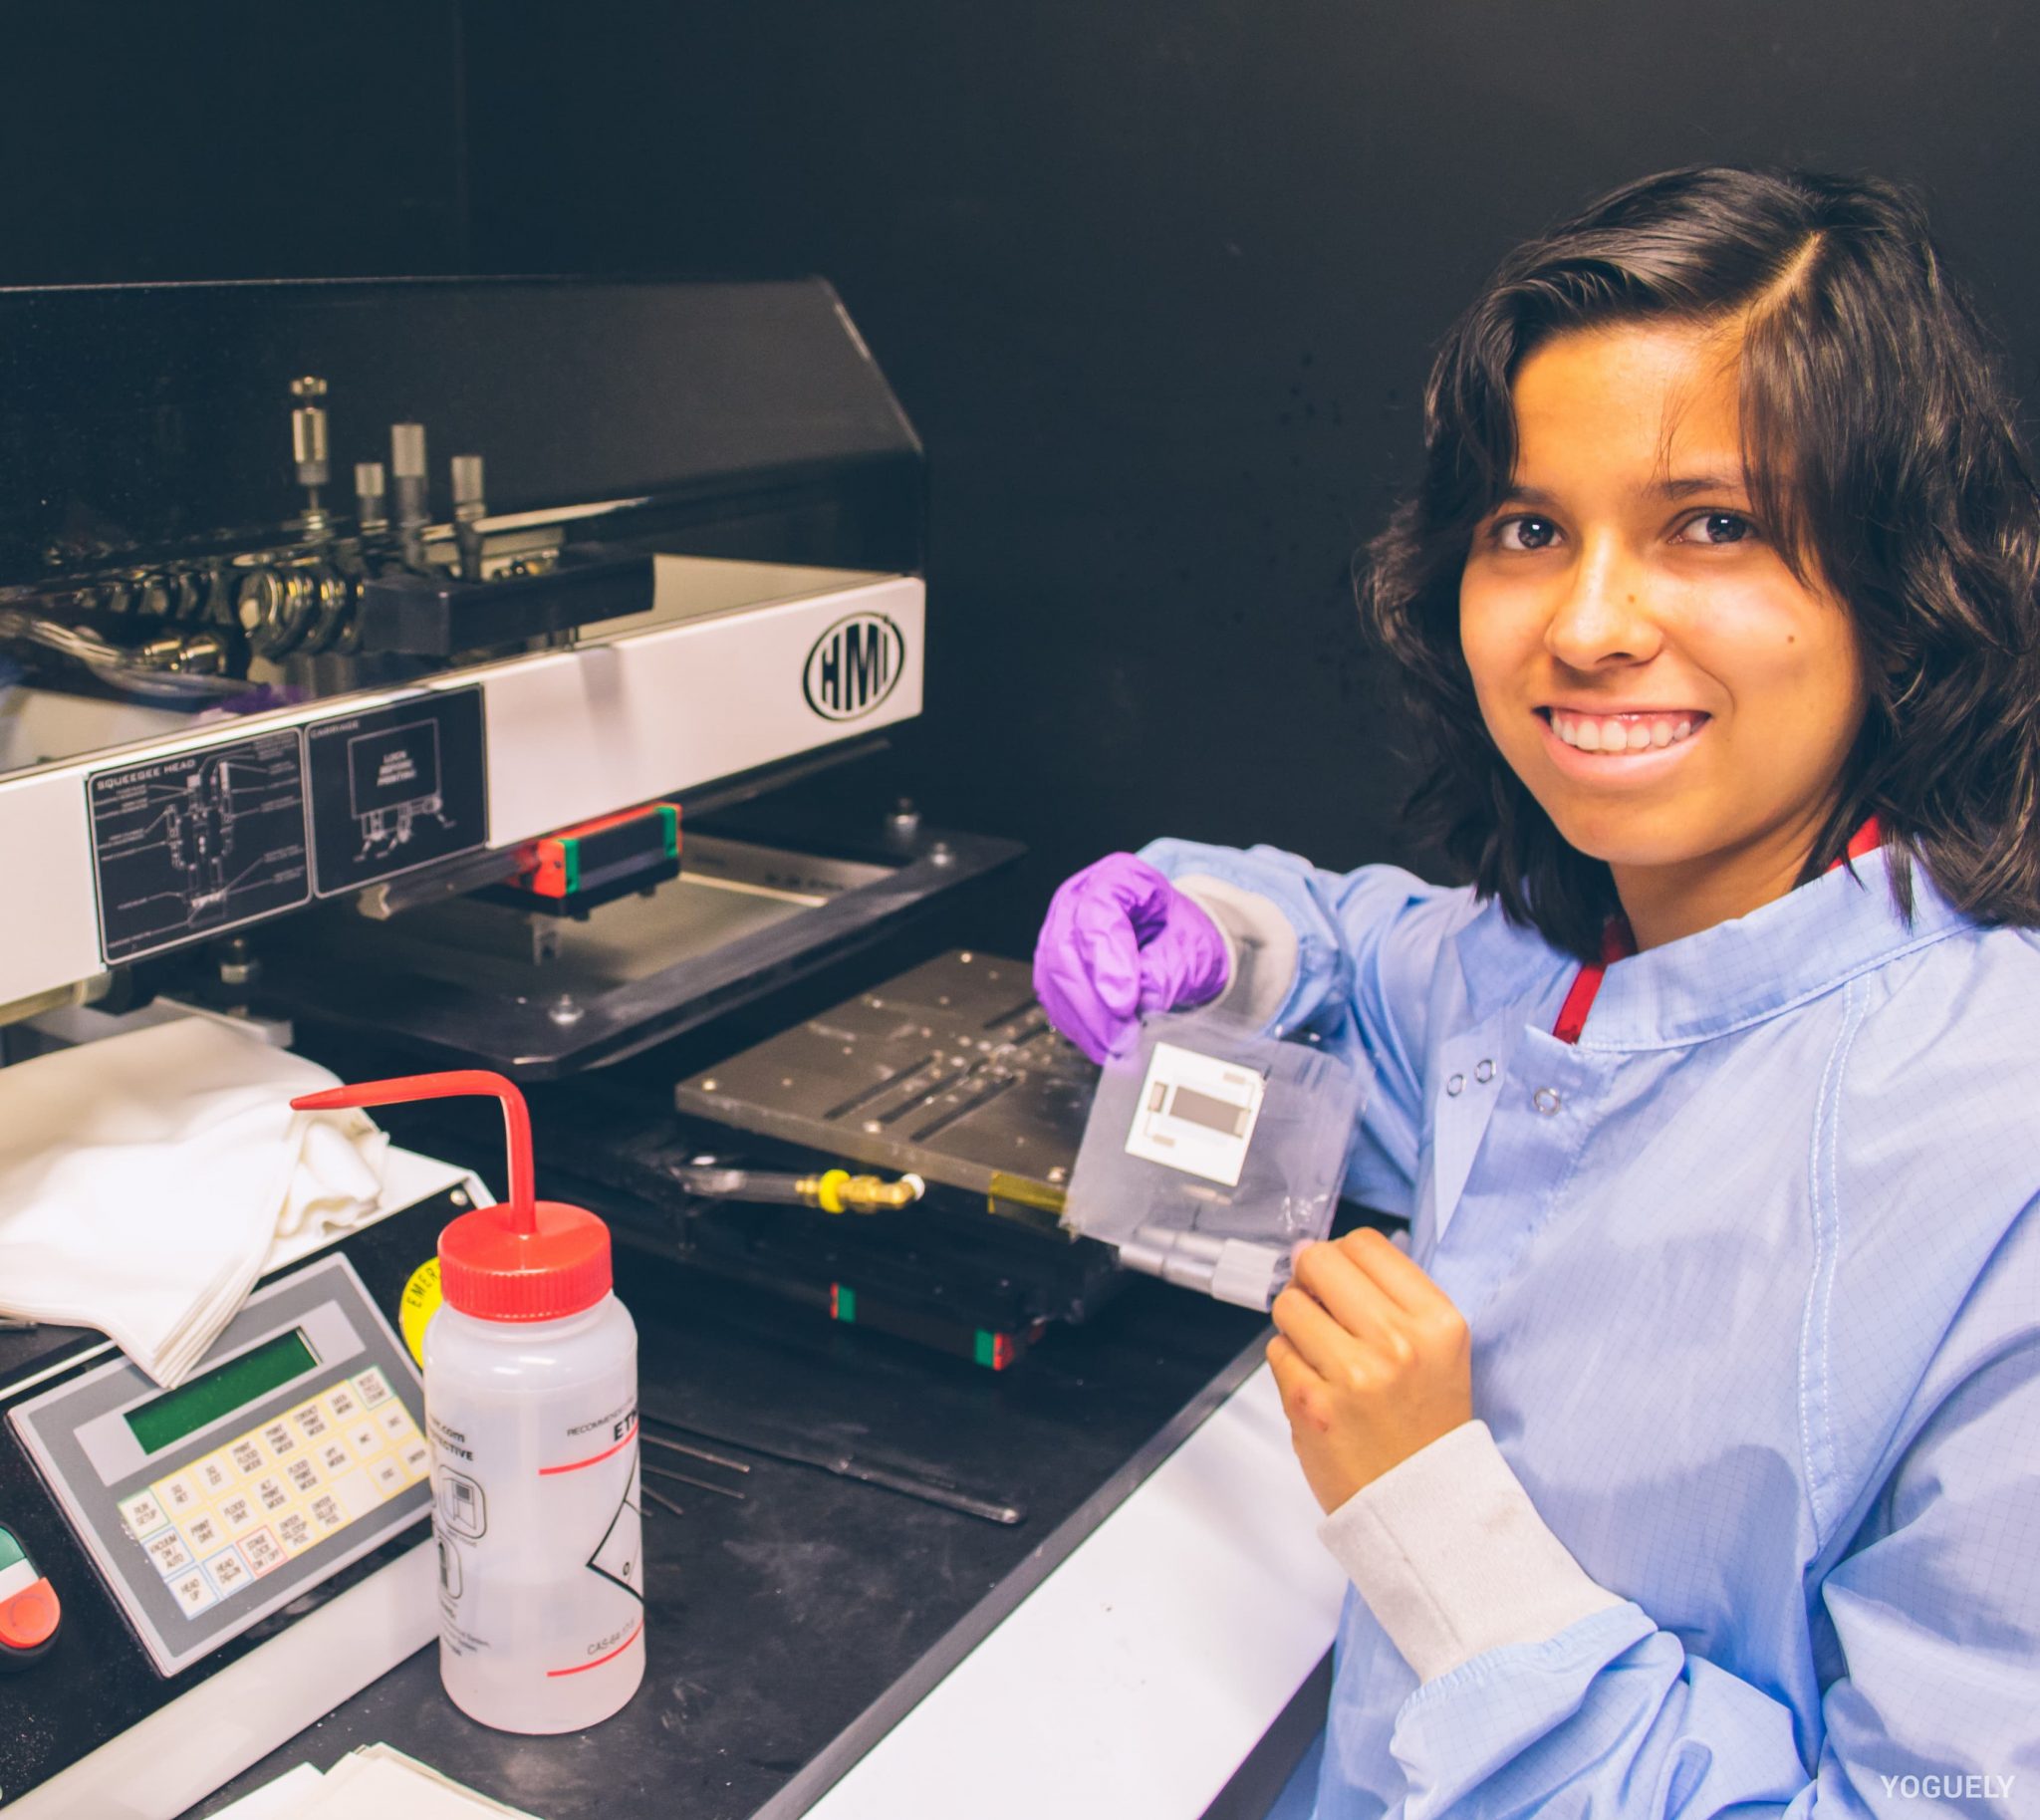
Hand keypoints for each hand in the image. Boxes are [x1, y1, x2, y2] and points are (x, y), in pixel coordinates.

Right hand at [1031, 853, 1228, 1062]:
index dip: (1107, 960)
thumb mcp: (1192, 949)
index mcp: (1119, 878)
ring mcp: (1060, 927)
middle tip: (1121, 1036)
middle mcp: (1080, 897)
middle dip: (1092, 1001)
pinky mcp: (1053, 961)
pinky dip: (1074, 1023)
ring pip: (1054, 974)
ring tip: (1114, 1046)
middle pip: (1067, 946)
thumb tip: (1141, 1003)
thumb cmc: (1182, 936)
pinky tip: (1098, 1043)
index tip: (1125, 1003)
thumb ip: (1167, 972)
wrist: (1174, 943)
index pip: (1098, 913)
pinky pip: (1052, 994)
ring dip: (1082, 1018)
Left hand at [1267, 1230, 1473, 1512]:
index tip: (1338, 1277)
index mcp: (1436, 1322)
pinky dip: (1289, 1363)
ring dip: (1296, 1323)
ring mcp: (1353, 1374)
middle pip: (1319, 1261)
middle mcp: (1398, 1342)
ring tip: (1320, 1352)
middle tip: (1318, 1305)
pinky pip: (1276, 1351)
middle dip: (1310, 1279)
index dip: (1341, 1255)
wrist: (1423, 1506)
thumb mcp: (1437, 1350)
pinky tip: (1317, 1386)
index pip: (1365, 1244)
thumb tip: (1314, 1253)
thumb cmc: (1424, 1426)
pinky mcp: (1311, 1404)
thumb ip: (1388, 1297)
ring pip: (1290, 1303)